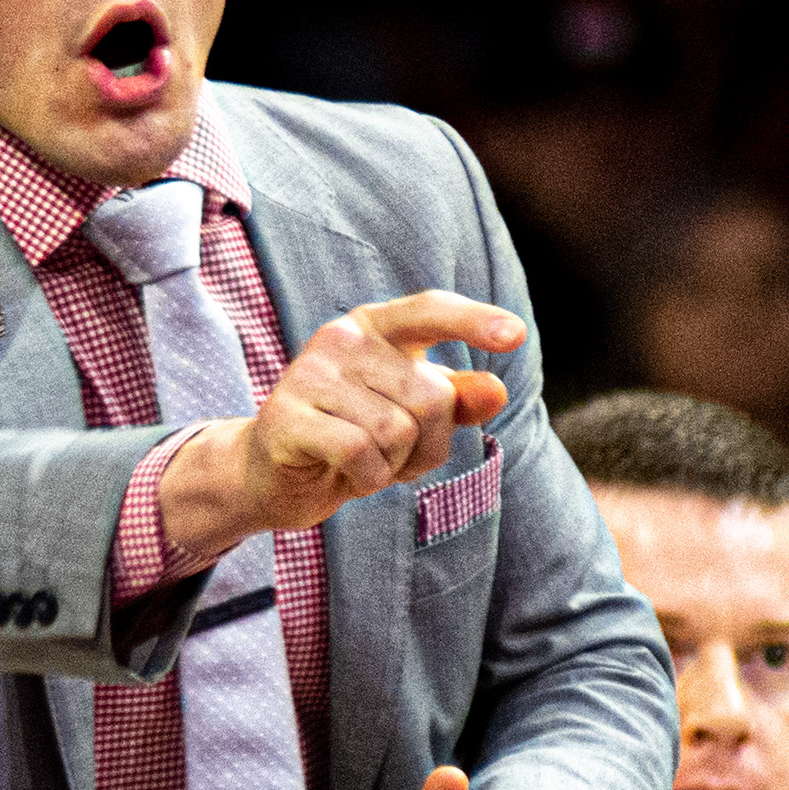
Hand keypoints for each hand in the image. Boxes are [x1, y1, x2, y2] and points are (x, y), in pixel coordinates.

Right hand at [157, 291, 517, 561]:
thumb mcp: (414, 420)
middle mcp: (342, 338)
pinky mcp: (288, 415)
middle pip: (430, 396)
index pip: (430, 311)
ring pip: (397, 431)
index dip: (474, 321)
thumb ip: (456, 401)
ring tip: (365, 462)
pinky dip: (368, 478)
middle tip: (393, 454)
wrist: (273, 474)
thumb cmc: (353, 437)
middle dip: (428, 444)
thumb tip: (495, 390)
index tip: (515, 335)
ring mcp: (310, 374)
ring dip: (394, 465)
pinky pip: (362, 453)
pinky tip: (346, 473)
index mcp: (376, 326)